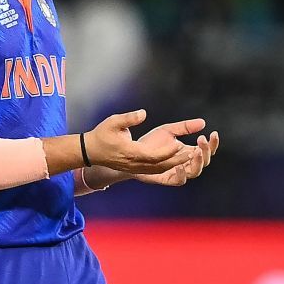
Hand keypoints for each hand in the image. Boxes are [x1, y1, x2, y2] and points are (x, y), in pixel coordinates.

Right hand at [83, 109, 203, 175]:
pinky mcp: (136, 169)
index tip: (180, 144)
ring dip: (175, 163)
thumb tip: (143, 113)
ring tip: (189, 155)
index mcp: (130, 153)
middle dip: (177, 160)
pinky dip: (167, 165)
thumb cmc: (102, 135)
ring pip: (159, 169)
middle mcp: (135, 163)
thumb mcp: (113, 122)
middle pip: (160, 165)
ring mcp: (135, 168)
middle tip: (193, 153)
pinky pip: (155, 169)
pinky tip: (176, 159)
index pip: (154, 156)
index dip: (168, 152)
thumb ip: (129, 118)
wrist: (91, 152)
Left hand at [136, 130, 218, 186]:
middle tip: (201, 139)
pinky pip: (179, 180)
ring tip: (196, 151)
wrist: (133, 153)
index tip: (213, 133)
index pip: (207, 150)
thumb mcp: (169, 130)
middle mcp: (186, 163)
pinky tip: (179, 165)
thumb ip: (185, 127)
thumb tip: (203, 122)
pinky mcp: (167, 179)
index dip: (213, 144)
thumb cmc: (151, 143)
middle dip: (206, 151)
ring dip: (198, 162)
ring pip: (195, 172)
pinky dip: (182, 174)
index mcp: (189, 152)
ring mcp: (178, 172)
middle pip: (204, 161)